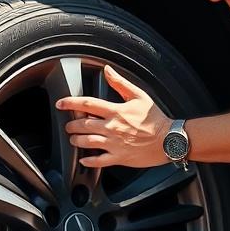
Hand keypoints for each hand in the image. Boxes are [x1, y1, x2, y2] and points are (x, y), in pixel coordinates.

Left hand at [55, 65, 172, 168]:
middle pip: (83, 125)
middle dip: (71, 125)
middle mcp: (112, 127)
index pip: (87, 104)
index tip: (60, 103)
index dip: (70, 103)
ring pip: (87, 142)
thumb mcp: (139, 95)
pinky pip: (98, 160)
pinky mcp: (119, 157)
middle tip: (68, 126)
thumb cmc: (155, 118)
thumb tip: (107, 70)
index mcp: (116, 111)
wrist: (168, 139)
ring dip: (76, 141)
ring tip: (74, 139)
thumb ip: (120, 83)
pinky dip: (88, 160)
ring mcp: (114, 143)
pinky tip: (83, 158)